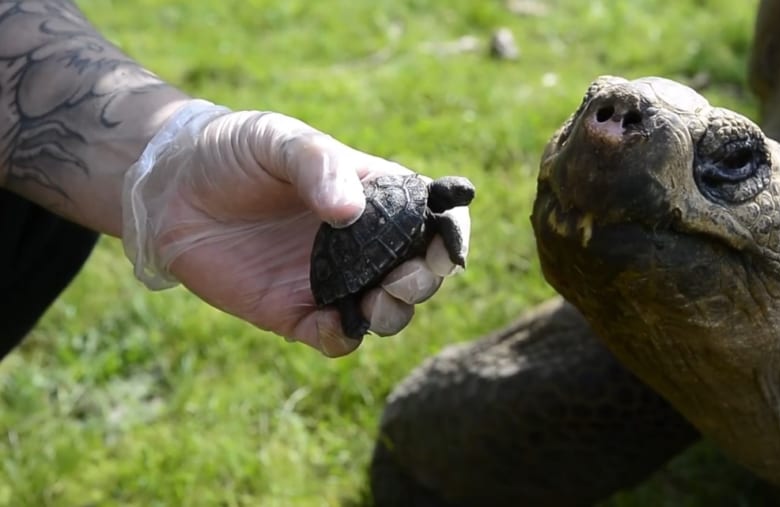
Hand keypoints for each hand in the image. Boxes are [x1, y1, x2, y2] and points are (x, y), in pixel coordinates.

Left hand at [122, 100, 470, 356]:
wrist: (172, 188)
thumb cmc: (236, 152)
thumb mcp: (279, 140)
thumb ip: (318, 167)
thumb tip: (349, 213)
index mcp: (375, 198)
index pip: (434, 220)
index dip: (452, 236)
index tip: (447, 246)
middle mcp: (362, 245)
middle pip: (419, 274)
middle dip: (424, 281)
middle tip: (402, 278)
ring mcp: (331, 281)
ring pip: (386, 312)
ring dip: (394, 314)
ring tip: (377, 302)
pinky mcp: (295, 312)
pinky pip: (335, 337)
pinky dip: (345, 338)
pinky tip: (337, 324)